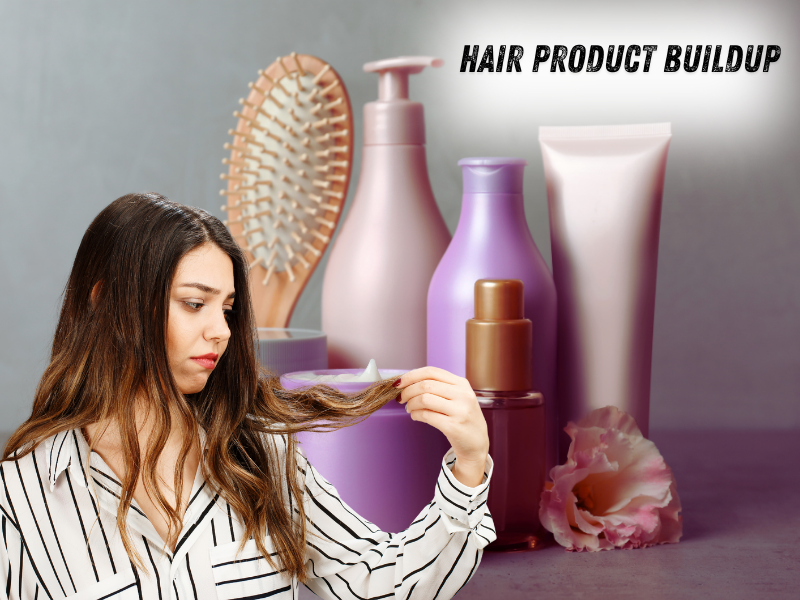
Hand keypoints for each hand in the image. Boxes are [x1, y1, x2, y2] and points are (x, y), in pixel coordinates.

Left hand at [395, 366, 488, 487]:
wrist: (477, 444)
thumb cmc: (463, 418)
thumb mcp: (457, 397)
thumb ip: (438, 388)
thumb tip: (407, 383)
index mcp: (462, 384)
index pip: (431, 372)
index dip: (411, 375)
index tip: (399, 382)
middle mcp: (463, 395)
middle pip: (426, 385)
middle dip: (408, 391)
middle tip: (401, 398)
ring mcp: (460, 411)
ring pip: (424, 399)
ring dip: (411, 404)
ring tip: (409, 409)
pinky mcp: (454, 427)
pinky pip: (426, 416)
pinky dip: (416, 415)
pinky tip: (415, 416)